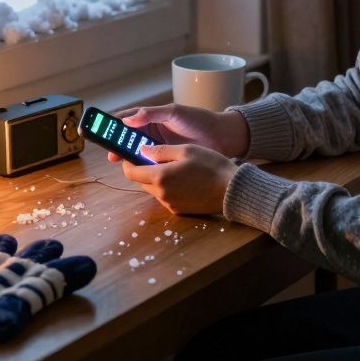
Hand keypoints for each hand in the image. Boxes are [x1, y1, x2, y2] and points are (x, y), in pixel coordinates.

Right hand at [105, 104, 248, 162]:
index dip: (113, 124)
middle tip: (109, 151)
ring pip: (136, 152)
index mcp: (152, 118)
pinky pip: (148, 164)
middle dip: (116, 144)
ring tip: (118, 160)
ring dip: (126, 156)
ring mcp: (158, 148)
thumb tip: (127, 120)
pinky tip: (135, 170)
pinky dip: (140, 167)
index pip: (127, 120)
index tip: (100, 128)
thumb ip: (152, 114)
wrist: (221, 137)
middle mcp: (152, 133)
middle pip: (128, 138)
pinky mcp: (166, 161)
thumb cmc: (199, 120)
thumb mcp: (174, 112)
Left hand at [119, 144, 238, 215]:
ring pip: (153, 189)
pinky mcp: (179, 210)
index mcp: (160, 177)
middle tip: (153, 156)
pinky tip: (181, 178)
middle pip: (140, 181)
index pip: (130, 172)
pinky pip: (165, 196)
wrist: (232, 190)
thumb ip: (160, 150)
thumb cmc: (210, 166)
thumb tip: (142, 150)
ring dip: (155, 178)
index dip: (128, 161)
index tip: (132, 152)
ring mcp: (170, 204)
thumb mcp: (185, 150)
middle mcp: (161, 194)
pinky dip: (167, 187)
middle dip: (142, 168)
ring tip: (172, 165)